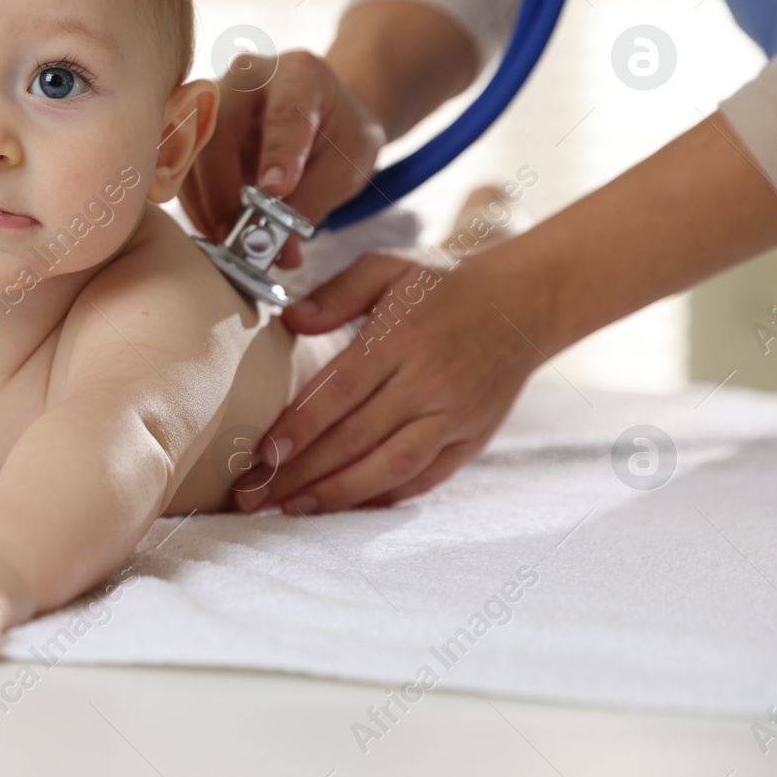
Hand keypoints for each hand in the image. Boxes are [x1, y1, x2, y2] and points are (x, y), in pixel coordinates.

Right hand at [179, 49, 384, 267]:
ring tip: (227, 242)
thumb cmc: (336, 132)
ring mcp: (212, 99)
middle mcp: (247, 77)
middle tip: (237, 237)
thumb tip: (281, 253)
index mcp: (299, 75)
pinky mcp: (192, 125)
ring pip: (190, 151)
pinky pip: (178, 166)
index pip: (286, 113)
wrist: (320, 113)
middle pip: (220, 130)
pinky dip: (195, 204)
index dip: (279, 154)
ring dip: (205, 204)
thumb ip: (314, 202)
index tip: (277, 191)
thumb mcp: (346, 165)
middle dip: (224, 190)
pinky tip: (214, 228)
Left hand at [235, 251, 541, 512]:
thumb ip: (338, 292)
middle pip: (356, 439)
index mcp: (401, 340)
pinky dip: (383, 498)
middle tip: (252, 495)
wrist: (524, 304)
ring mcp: (453, 418)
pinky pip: (424, 479)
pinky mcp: (471, 440)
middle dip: (300, 472)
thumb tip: (291, 318)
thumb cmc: (444, 284)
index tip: (263, 454)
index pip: (342, 391)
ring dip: (337, 495)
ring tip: (289, 509)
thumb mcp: (389, 268)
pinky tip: (344, 508)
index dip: (301, 427)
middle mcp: (428, 384)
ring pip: (389, 467)